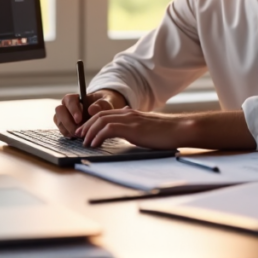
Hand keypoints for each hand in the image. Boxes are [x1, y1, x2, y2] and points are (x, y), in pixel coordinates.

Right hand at [53, 89, 127, 136]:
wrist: (102, 112)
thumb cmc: (104, 105)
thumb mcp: (107, 102)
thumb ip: (101, 104)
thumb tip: (91, 110)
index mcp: (75, 97)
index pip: (69, 100)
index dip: (72, 110)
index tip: (79, 119)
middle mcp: (67, 106)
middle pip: (59, 111)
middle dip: (68, 122)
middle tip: (79, 129)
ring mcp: (64, 116)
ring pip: (59, 121)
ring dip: (69, 129)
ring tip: (80, 134)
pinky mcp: (64, 125)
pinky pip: (62, 130)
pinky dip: (69, 134)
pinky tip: (77, 137)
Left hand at [75, 107, 190, 148]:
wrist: (178, 129)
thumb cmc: (166, 131)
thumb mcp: (147, 126)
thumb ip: (135, 124)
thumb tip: (127, 124)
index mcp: (130, 113)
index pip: (105, 114)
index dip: (92, 122)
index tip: (84, 132)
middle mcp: (127, 113)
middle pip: (99, 115)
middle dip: (86, 126)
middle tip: (78, 136)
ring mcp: (129, 119)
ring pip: (101, 121)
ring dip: (89, 131)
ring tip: (84, 142)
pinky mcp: (131, 128)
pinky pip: (108, 129)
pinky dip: (98, 136)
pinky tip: (94, 144)